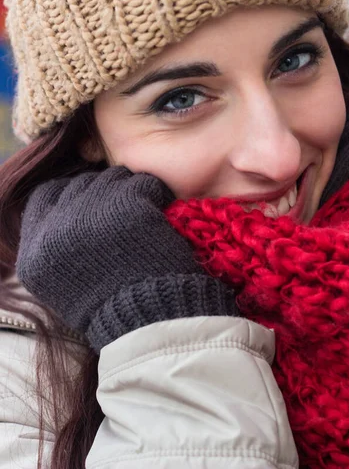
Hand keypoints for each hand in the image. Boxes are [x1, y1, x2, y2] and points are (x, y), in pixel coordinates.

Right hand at [16, 167, 238, 351]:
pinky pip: (141, 182)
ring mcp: (89, 214)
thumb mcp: (63, 285)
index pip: (44, 195)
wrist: (151, 324)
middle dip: (101, 194)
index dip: (70, 195)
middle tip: (122, 213)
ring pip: (110, 177)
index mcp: (35, 252)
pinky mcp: (124, 204)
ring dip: (127, 191)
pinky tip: (158, 213)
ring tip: (141, 216)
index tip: (91, 205)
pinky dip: (153, 193)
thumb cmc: (113, 310)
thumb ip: (54, 246)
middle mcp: (55, 229)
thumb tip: (63, 210)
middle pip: (78, 184)